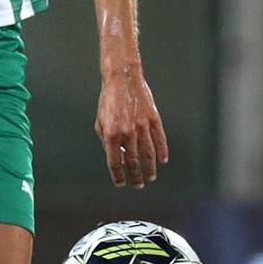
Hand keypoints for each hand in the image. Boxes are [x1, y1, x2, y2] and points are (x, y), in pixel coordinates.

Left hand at [95, 65, 167, 186]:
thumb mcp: (100, 122)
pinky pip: (159, 140)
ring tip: (150, 176)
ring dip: (149, 168)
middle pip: (133, 161)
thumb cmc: (109, 100)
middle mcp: (127, 132)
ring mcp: (141, 126)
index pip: (115, 162)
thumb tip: (116, 156)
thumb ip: (106, 141)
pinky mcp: (153, 119)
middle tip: (138, 184)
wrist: (122, 79)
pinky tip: (162, 160)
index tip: (121, 183)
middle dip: (136, 175)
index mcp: (111, 134)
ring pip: (148, 154)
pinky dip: (162, 152)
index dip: (118, 175)